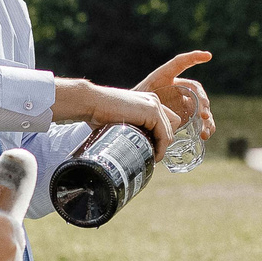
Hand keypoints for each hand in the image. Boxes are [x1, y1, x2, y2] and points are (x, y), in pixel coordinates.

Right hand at [54, 78, 178, 151]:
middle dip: (162, 144)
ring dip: (161, 149)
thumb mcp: (121, 122)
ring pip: (168, 133)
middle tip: (150, 156)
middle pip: (170, 128)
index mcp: (147, 102)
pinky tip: (152, 156)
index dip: (160, 138)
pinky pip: (164, 135)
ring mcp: (154, 105)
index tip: (150, 149)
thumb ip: (130, 130)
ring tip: (150, 159)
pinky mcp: (152, 112)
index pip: (165, 122)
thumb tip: (129, 148)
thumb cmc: (99, 113)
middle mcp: (154, 101)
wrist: (91, 102)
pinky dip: (161, 148)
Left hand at [135, 50, 213, 138]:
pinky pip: (200, 121)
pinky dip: (206, 127)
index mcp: (165, 77)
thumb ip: (145, 99)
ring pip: (202, 107)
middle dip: (202, 102)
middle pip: (196, 91)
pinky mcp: (187, 116)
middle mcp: (178, 88)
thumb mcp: (136, 100)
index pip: (181, 63)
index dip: (194, 58)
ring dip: (207, 119)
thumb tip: (155, 108)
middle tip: (203, 115)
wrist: (131, 120)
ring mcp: (184, 102)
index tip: (207, 56)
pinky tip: (205, 135)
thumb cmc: (132, 106)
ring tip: (204, 132)